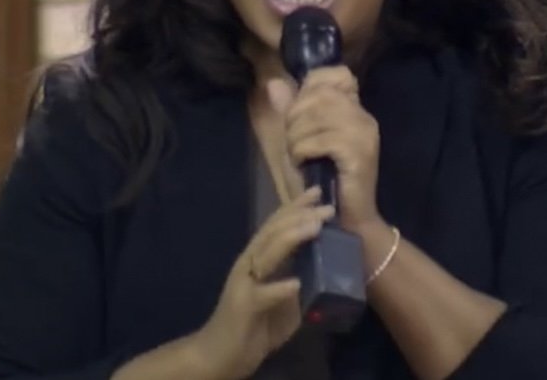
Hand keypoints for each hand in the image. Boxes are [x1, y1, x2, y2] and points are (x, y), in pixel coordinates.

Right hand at [188, 186, 331, 379]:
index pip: (277, 226)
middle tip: (325, 206)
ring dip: (291, 239)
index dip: (296, 208)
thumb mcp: (283, 300)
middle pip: (273, 232)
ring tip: (314, 228)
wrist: (220, 355)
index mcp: (258, 260)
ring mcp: (244, 284)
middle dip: (299, 216)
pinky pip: (262, 295)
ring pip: (267, 254)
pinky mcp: (242, 307)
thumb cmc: (253, 325)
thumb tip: (326, 270)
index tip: (319, 192)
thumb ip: (299, 282)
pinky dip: (279, 288)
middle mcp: (249, 265)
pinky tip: (295, 283)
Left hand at [268, 67, 384, 236]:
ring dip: (296, 136)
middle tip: (293, 143)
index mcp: (354, 109)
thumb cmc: (321, 184)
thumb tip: (275, 83)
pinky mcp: (359, 153)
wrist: (344, 221)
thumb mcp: (299, 142)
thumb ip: (290, 112)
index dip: (311, 87)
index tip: (300, 115)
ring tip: (297, 156)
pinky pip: (321, 139)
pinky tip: (303, 164)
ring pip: (318, 115)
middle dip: (295, 116)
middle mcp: (363, 116)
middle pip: (320, 93)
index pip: (337, 74)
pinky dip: (303, 151)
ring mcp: (364, 133)